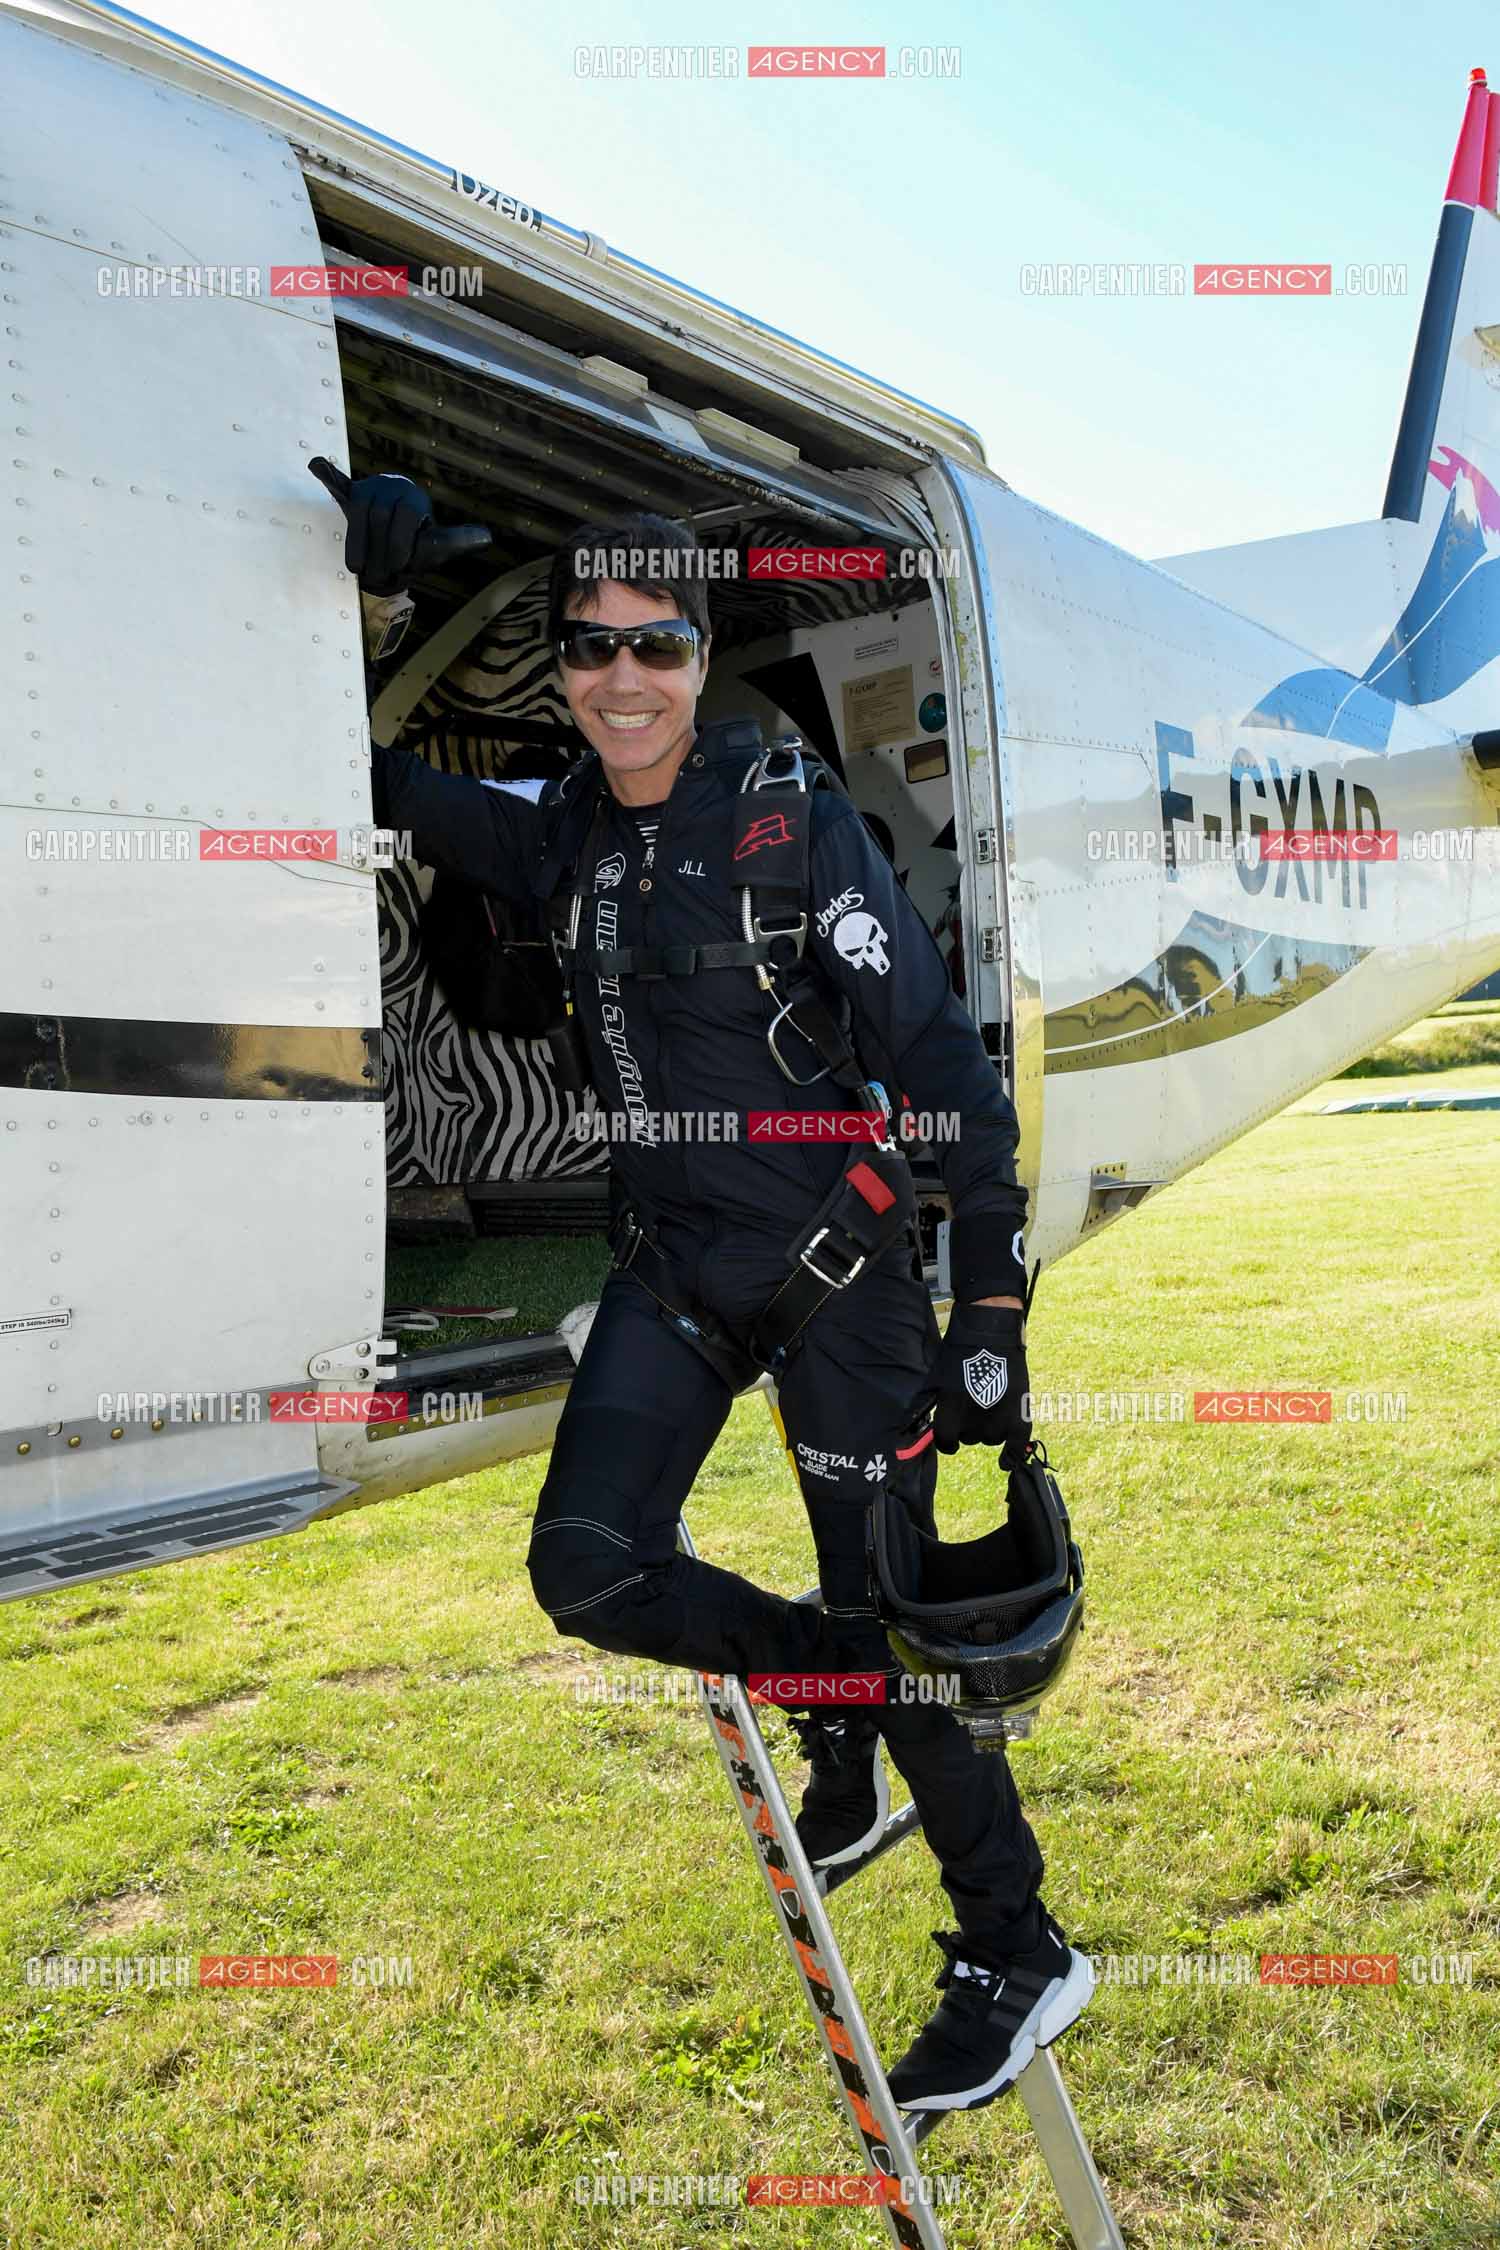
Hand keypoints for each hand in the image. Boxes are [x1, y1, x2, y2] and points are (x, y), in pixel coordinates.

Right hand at [307, 459, 490, 592]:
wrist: (392, 540)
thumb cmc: (415, 543)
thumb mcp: (436, 545)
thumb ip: (457, 541)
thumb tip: (487, 537)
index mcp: (412, 498)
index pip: (406, 515)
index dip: (401, 543)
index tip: (399, 567)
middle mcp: (389, 488)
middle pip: (379, 516)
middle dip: (378, 550)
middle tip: (379, 578)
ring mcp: (367, 490)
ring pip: (358, 514)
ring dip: (357, 544)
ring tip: (359, 570)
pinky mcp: (347, 497)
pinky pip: (337, 483)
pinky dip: (327, 475)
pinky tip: (315, 465)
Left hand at [931, 1302, 1030, 1454]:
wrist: (990, 1332)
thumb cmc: (958, 1354)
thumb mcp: (935, 1381)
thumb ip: (927, 1408)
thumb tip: (913, 1432)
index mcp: (950, 1412)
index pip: (945, 1442)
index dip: (945, 1439)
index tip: (948, 1436)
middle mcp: (973, 1421)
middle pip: (968, 1438)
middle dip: (967, 1426)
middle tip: (972, 1404)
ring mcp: (999, 1418)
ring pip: (990, 1439)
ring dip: (987, 1428)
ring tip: (989, 1405)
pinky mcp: (1020, 1413)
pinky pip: (1016, 1446)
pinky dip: (1011, 1456)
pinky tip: (1005, 1462)